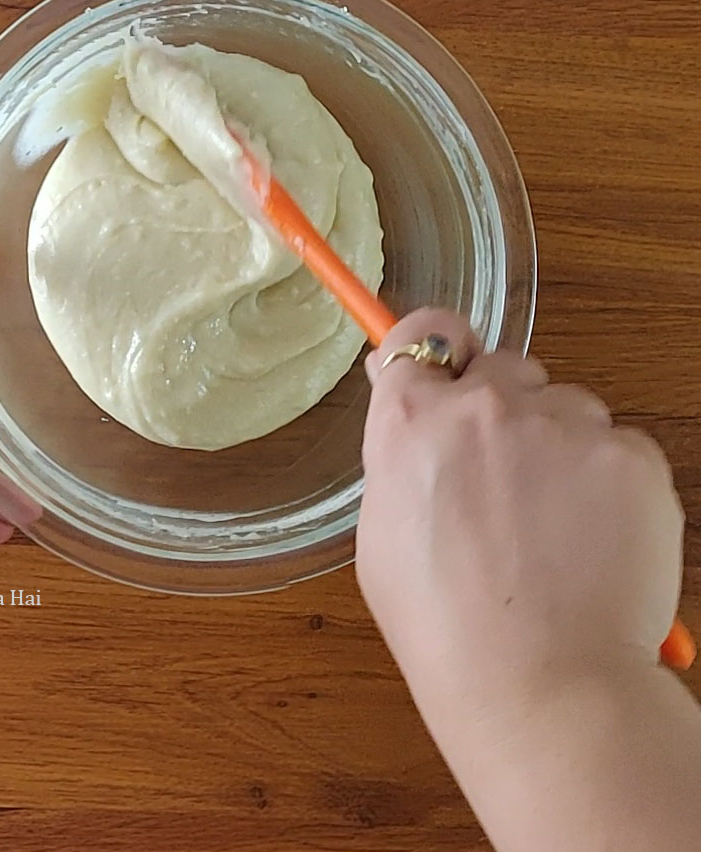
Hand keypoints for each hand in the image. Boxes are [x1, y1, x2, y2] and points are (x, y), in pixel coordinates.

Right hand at [357, 308, 684, 706]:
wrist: (537, 680)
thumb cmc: (444, 622)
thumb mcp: (382, 530)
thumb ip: (403, 455)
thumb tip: (418, 419)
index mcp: (411, 419)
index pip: (422, 333)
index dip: (435, 346)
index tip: (446, 363)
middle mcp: (485, 405)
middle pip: (502, 365)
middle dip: (503, 405)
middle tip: (505, 476)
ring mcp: (563, 424)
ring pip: (567, 406)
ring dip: (560, 445)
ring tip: (554, 524)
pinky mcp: (630, 454)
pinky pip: (618, 446)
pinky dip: (609, 482)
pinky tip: (591, 538)